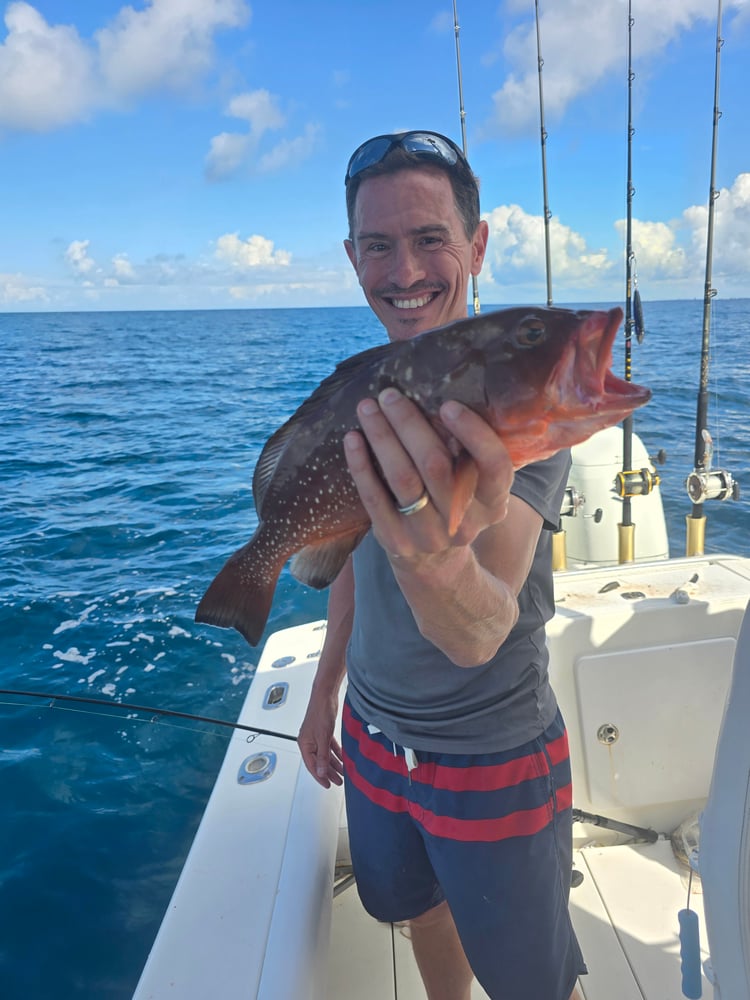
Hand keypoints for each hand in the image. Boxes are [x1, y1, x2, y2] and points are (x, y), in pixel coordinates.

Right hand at [298, 687, 343, 788]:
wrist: (325, 696)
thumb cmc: (320, 712)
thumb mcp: (323, 738)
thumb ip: (322, 756)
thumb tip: (320, 772)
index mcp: (304, 744)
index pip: (312, 766)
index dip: (320, 776)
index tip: (328, 784)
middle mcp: (309, 742)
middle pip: (319, 762)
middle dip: (329, 772)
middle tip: (338, 781)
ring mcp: (316, 737)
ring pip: (325, 755)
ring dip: (334, 764)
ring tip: (342, 773)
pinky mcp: (324, 732)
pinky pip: (330, 747)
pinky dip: (336, 753)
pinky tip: (343, 758)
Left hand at [343, 388, 512, 558]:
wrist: (435, 562)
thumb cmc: (454, 503)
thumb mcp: (474, 486)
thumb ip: (467, 452)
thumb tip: (438, 392)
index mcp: (493, 502)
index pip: (494, 466)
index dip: (473, 433)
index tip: (448, 404)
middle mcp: (463, 521)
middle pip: (436, 466)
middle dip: (410, 424)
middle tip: (390, 396)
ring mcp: (427, 534)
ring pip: (403, 478)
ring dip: (382, 437)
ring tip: (368, 408)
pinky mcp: (395, 540)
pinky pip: (374, 497)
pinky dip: (361, 465)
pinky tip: (353, 439)